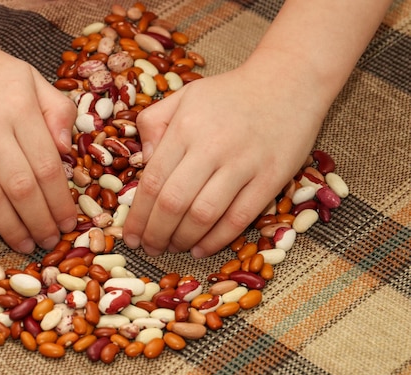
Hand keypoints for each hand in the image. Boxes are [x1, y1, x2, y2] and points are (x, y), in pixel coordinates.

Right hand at [0, 31, 76, 252]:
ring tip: (26, 245)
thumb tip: (69, 154)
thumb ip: (58, 113)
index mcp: (20, 109)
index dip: (60, 201)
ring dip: (10, 228)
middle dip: (40, 222)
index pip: (47, 167)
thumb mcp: (34, 80)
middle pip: (21, 187)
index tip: (69, 223)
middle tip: (50, 242)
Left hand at [123, 57, 326, 257]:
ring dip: (182, 240)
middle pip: (173, 203)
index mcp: (185, 127)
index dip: (138, 216)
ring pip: (203, 215)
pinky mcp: (271, 177)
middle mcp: (211, 146)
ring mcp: (243, 163)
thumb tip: (143, 161)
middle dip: (156, 233)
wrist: (289, 81)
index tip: (130, 235)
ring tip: (173, 248)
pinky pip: (238, 218)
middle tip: (150, 248)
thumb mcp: (183, 96)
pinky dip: (216, 240)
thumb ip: (153, 123)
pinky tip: (201, 249)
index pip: (152, 181)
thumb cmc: (230, 94)